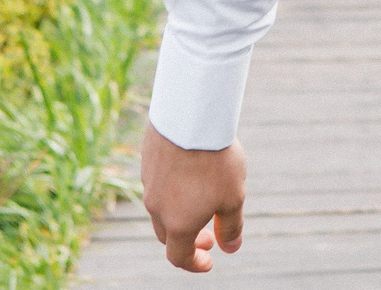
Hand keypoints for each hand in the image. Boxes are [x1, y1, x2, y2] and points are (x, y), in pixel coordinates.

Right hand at [141, 124, 245, 271]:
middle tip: (208, 235)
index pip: (178, 257)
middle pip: (168, 234)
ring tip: (204, 198)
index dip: (194, 263)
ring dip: (180, 212)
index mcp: (177, 224)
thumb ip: (231, 226)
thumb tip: (231, 248)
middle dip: (188, 239)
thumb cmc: (215, 161)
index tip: (209, 260)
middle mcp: (157, 207)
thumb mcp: (233, 197)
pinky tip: (191, 171)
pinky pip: (159, 182)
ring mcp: (148, 183)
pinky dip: (173, 188)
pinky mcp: (147, 161)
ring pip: (161, 207)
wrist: (191, 118)